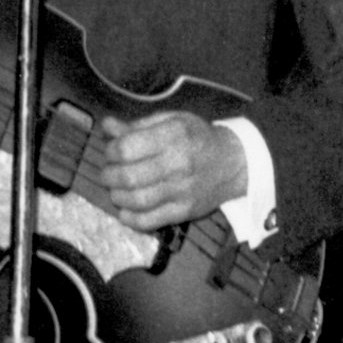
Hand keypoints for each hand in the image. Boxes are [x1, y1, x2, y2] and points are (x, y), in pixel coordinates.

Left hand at [94, 110, 246, 230]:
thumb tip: (106, 126)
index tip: (113, 152)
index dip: (110, 151)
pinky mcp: (185, 211)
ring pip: (135, 201)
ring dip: (117, 196)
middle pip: (127, 177)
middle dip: (108, 175)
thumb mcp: (173, 121)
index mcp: (173, 137)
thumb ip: (138, 125)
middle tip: (110, 173)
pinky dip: (130, 218)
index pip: (125, 149)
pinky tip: (127, 209)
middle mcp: (179, 164)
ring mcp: (183, 191)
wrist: (235, 163)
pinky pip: (148, 221)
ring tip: (118, 189)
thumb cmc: (199, 139)